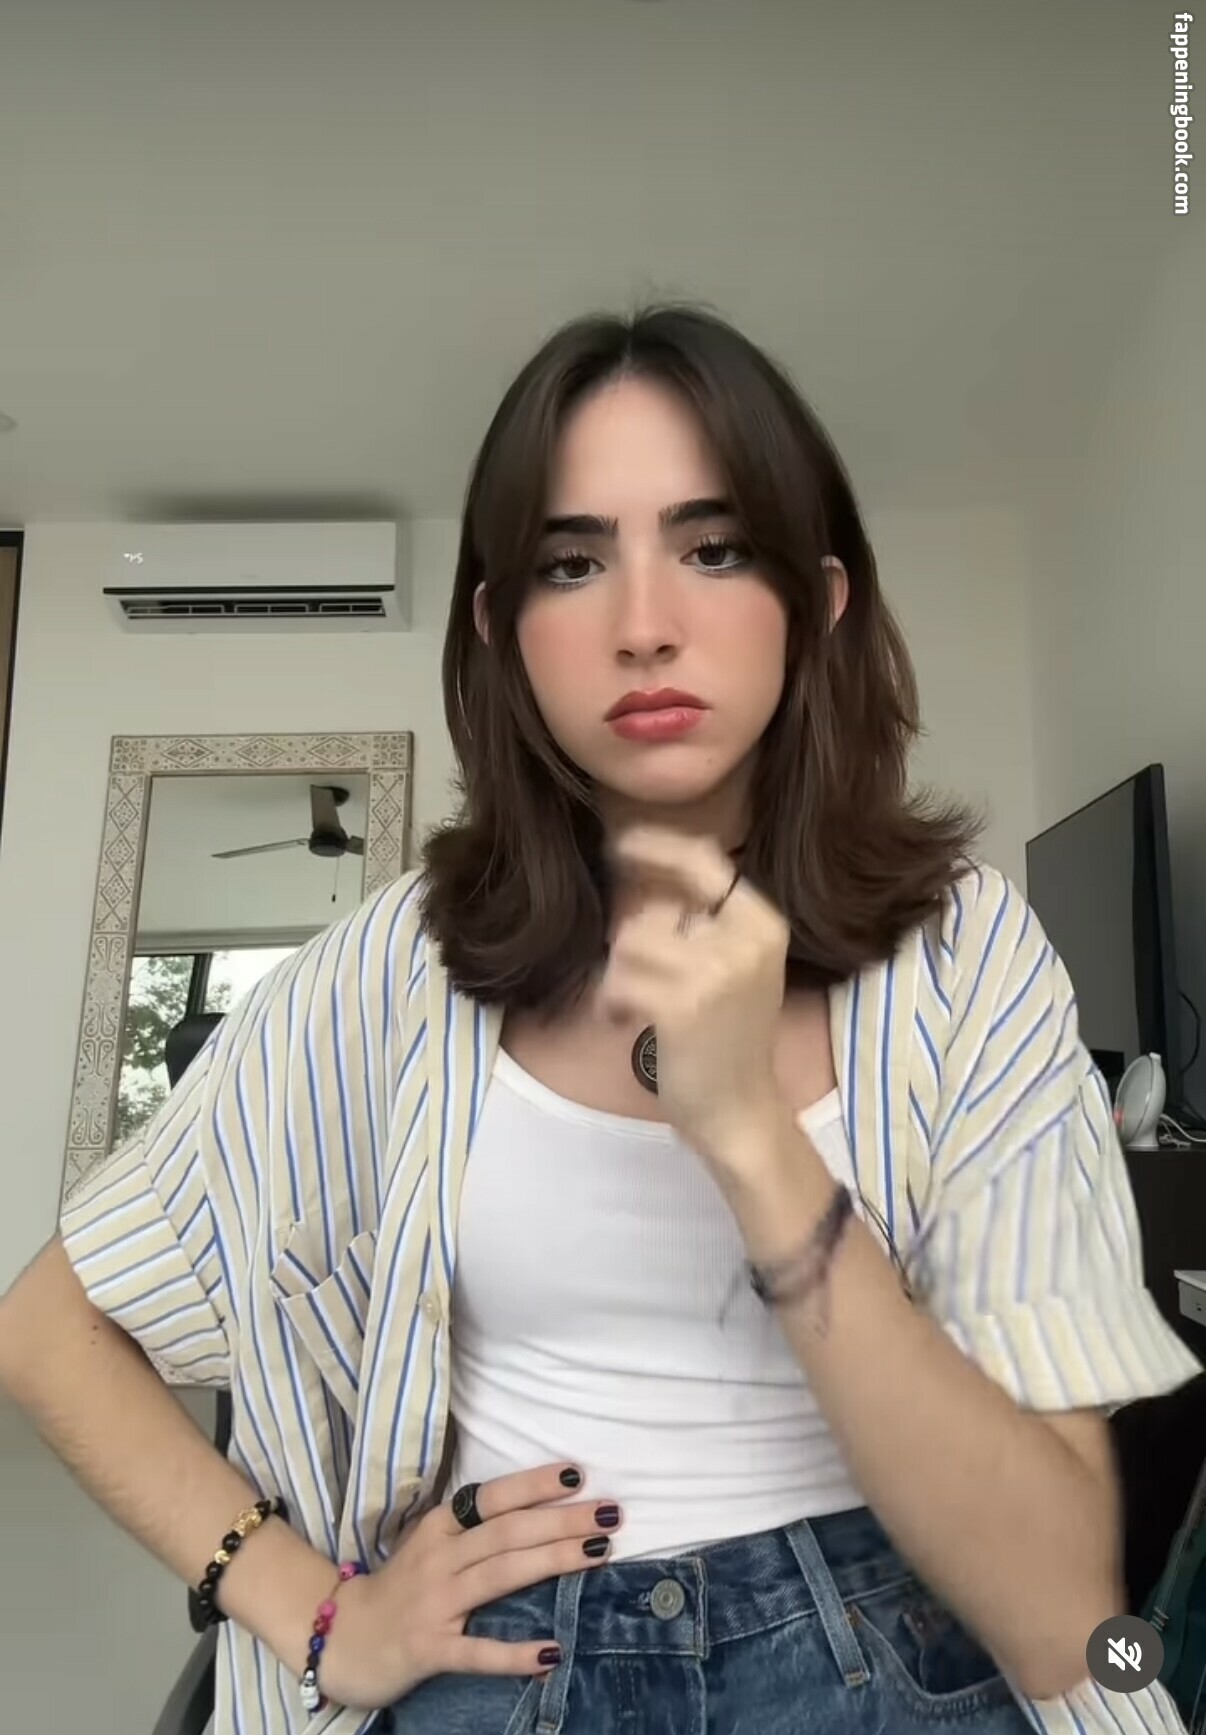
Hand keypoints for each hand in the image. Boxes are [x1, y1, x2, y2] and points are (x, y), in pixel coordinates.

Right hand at [318, 1463, 620, 1709]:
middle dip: (562, 1520)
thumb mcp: (432, 1544)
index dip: (533, 1484)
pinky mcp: (429, 1648)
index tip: (577, 1473)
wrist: (339, 1637)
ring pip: (501, 1575)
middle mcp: (439, 1557)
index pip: (492, 1497)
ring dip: (553, 1561)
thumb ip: (474, 1528)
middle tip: (610, 1512)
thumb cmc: (399, 1586)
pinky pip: (477, 1651)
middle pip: (507, 1532)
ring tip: (598, 1553)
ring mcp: (434, 1603)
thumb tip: (537, 1509)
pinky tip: (551, 1652)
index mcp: (439, 1526)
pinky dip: (514, 1653)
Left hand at [600, 826, 791, 1165]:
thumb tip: (639, 879)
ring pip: (627, 945)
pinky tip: (625, 1023)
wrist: (741, 1109)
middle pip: (649, 913)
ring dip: (618, 979)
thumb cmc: (728, 1038)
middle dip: (630, 950)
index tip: (620, 843)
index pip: (703, 861)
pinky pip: (618, 982)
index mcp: (761, 922)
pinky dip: (611, 1004)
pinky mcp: (682, 1006)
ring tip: (636, 1008)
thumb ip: (699, 924)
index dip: (657, 847)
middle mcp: (744, 939)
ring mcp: (716, 972)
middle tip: (642, 987)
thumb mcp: (732, 967)